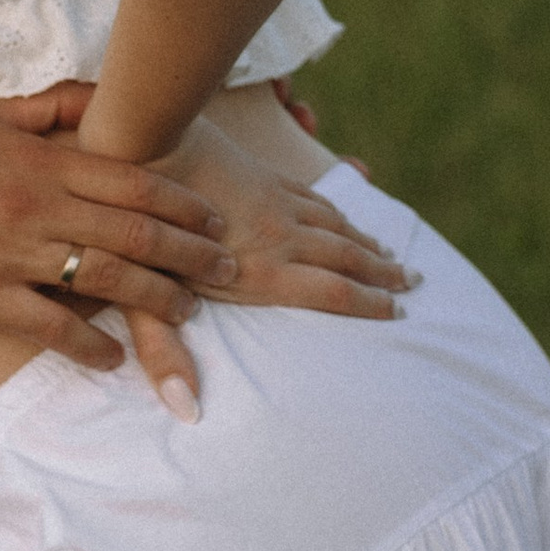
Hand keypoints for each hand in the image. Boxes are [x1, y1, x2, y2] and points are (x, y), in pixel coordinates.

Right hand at [0, 85, 238, 373]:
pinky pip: (51, 328)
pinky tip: (115, 357)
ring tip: (187, 310)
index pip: (132, 182)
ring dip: (157, 299)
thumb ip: (50, 108)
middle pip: (135, 234)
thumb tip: (106, 101)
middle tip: (228, 270)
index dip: (182, 204)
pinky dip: (90, 346)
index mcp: (38, 160)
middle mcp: (33, 207)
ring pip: (106, 281)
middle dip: (191, 255)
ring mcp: (8, 255)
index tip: (214, 221)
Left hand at [99, 110, 413, 416]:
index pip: (330, 292)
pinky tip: (346, 215)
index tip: (398, 312)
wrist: (139, 140)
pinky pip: (314, 196)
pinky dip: (339, 210)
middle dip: (383, 274)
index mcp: (258, 272)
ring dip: (368, 242)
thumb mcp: (144, 298)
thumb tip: (186, 410)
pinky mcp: (262, 174)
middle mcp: (278, 237)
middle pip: (344, 258)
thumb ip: (166, 352)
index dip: (368, 304)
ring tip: (394, 254)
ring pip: (335, 225)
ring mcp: (273, 201)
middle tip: (416, 282)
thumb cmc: (133, 227)